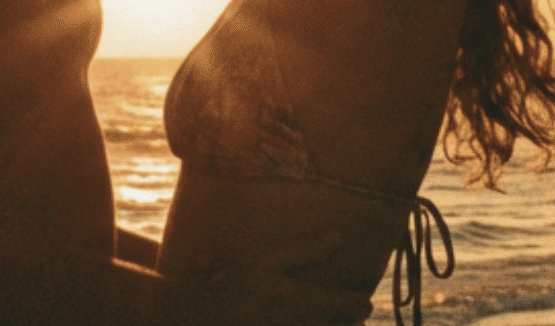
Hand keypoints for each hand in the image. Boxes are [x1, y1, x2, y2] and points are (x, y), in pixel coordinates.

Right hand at [194, 236, 370, 325]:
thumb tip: (338, 237)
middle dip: (349, 321)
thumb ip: (305, 250)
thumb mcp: (264, 259)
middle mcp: (303, 324)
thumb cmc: (228, 283)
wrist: (193, 316)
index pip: (353, 307)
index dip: (360, 303)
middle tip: (348, 314)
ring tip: (324, 318)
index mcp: (305, 301)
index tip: (361, 300)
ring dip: (330, 325)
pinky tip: (298, 319)